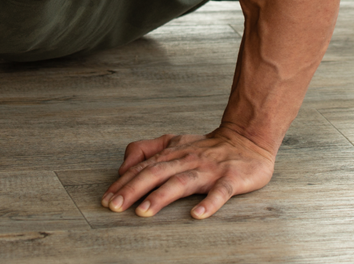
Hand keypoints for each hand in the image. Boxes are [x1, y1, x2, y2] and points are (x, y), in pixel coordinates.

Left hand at [101, 126, 275, 218]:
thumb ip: (146, 150)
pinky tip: (197, 215)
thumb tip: (122, 168)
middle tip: (115, 206)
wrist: (247, 139)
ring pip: (182, 182)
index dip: (123, 182)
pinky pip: (220, 192)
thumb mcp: (173, 142)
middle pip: (155, 173)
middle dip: (132, 189)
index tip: (106, 198)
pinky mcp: (232, 179)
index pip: (142, 167)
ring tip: (143, 211)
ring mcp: (209, 170)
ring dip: (161, 196)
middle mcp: (187, 160)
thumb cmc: (207, 147)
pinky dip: (209, 203)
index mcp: (172, 153)